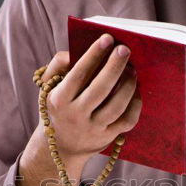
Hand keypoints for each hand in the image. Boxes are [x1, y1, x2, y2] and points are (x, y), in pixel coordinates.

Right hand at [18, 34, 140, 185]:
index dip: (94, 55)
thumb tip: (73, 52)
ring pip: (116, 106)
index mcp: (59, 100)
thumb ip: (58, 66)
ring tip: (132, 70)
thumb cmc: (59, 108)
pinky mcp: (107, 138)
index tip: (107, 38)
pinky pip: (127, 120)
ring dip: (128, 85)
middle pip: (100, 89)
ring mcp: (93, 129)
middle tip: (125, 49)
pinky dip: (135, 104)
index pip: (78, 74)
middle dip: (114, 67)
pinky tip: (136, 91)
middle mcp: (75, 116)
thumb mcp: (49, 88)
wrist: (61, 147)